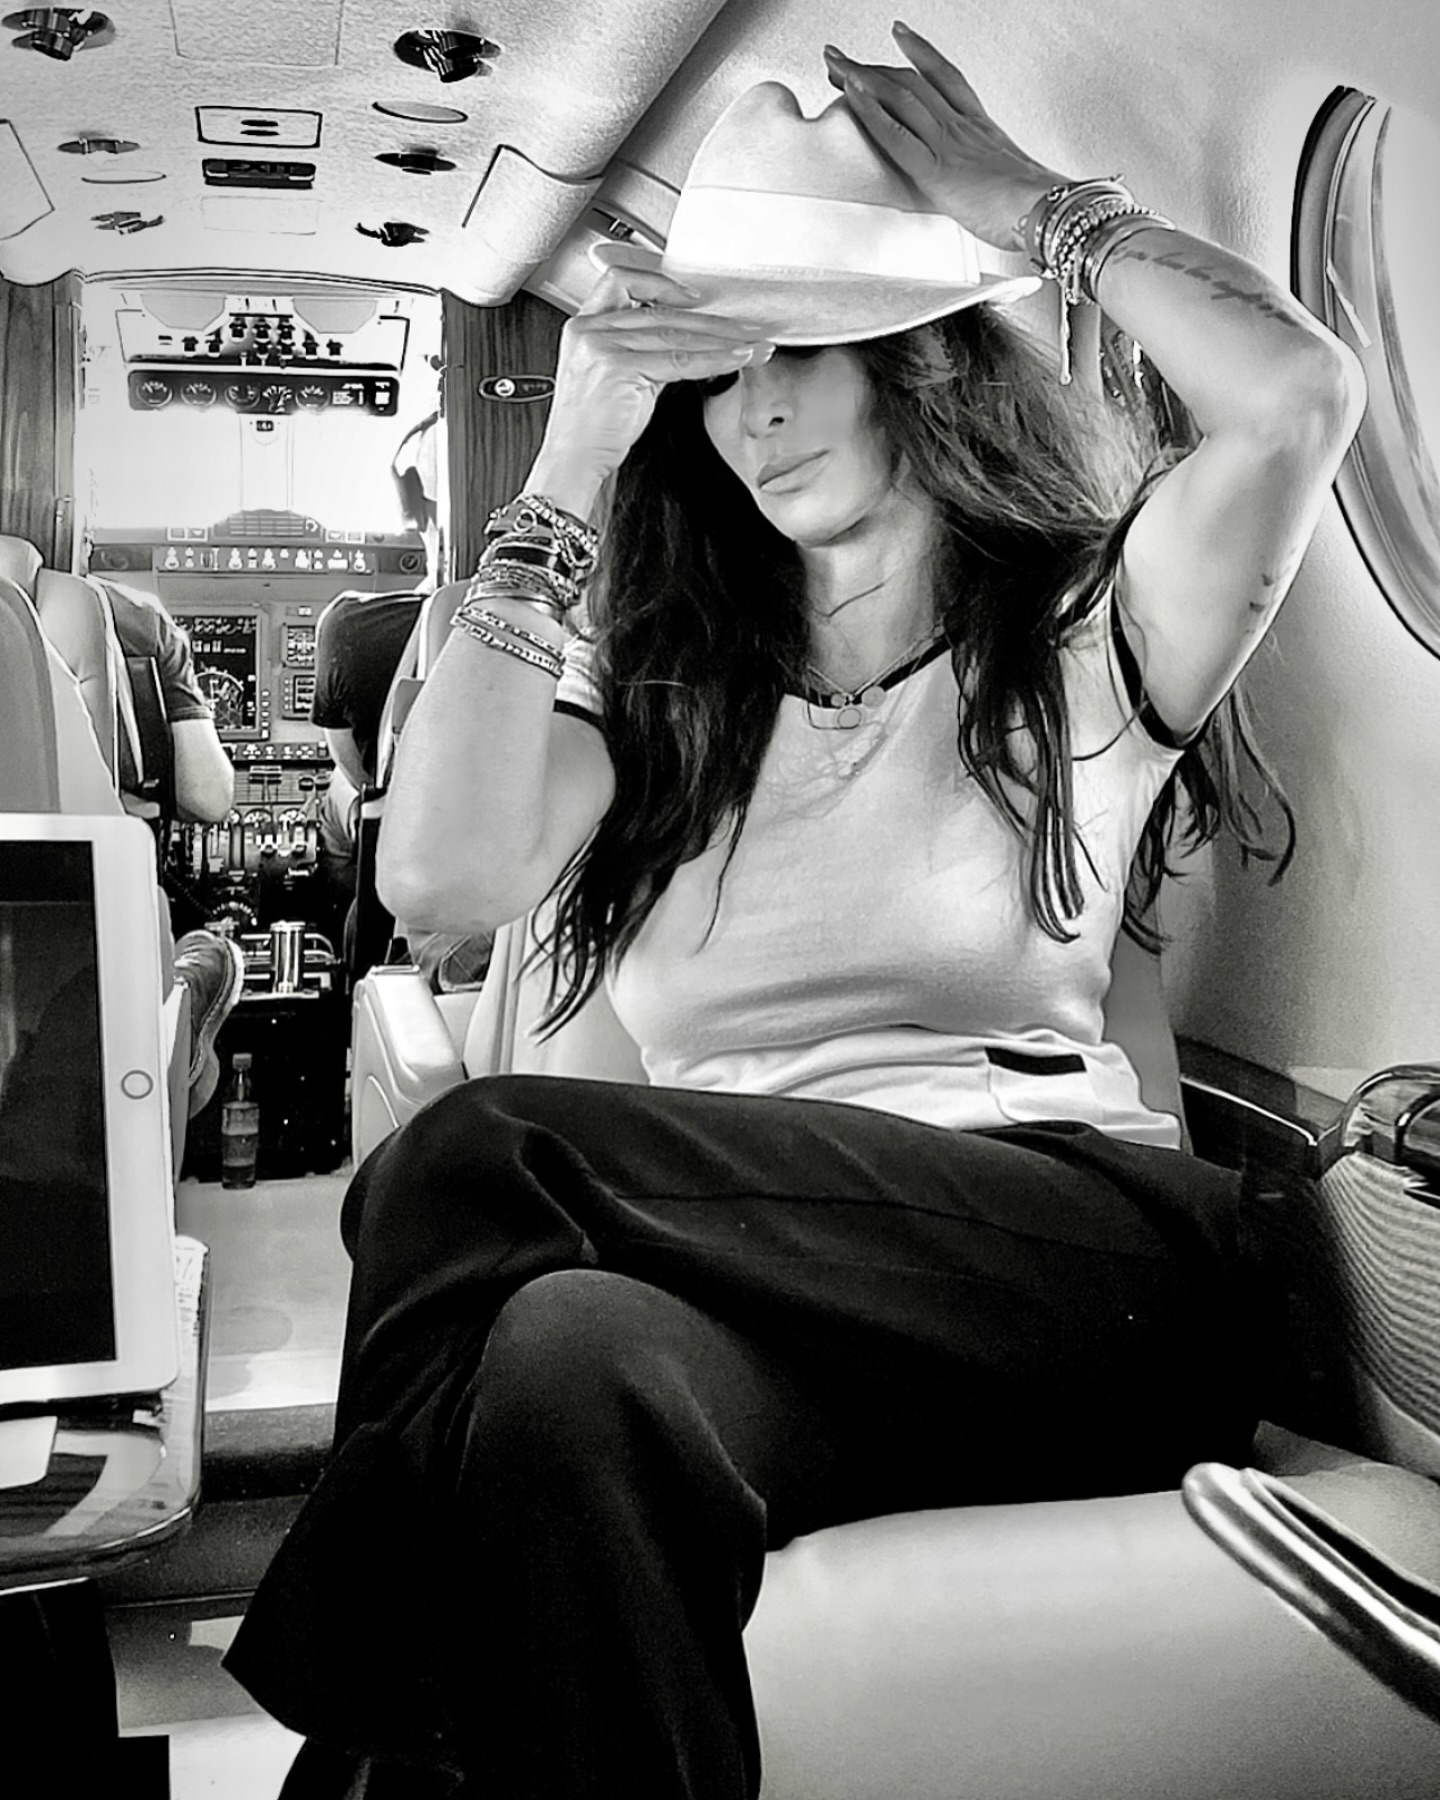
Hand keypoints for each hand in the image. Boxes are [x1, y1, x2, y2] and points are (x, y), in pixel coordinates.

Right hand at [530, 260, 772, 513]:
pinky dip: (714, 359)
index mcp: (583, 325)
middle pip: (663, 313)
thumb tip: (684, 346)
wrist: (571, 461)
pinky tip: (736, 359)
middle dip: (712, 321)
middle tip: (746, 328)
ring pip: (676, 333)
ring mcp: (603, 346)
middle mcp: (591, 329)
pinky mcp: (619, 367)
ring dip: (723, 339)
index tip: (693, 298)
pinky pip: (680, 359)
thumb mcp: (612, 378)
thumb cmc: (590, 429)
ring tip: (753, 345)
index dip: (660, 284)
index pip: (622, 282)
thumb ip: (639, 353)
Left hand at [823, 23, 1071, 251]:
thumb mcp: (1014, 184)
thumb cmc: (1037, 208)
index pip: (947, 79)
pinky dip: (871, 111)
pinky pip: (897, 134)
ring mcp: (948, 143)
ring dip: (863, 77)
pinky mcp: (935, 169)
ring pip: (900, 97)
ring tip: (835, 63)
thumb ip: (996, 179)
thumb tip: (993, 194)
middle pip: (913, 83)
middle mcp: (963, 127)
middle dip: (875, 67)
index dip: (922, 54)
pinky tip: (851, 95)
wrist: (1049, 211)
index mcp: (983, 129)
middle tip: (845, 56)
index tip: (901, 36)